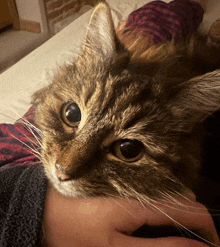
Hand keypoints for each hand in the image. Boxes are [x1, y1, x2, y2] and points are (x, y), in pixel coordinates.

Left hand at [42, 185, 218, 246]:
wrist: (44, 210)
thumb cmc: (76, 231)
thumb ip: (159, 246)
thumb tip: (194, 246)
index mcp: (143, 202)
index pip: (191, 209)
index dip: (207, 229)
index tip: (210, 246)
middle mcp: (141, 188)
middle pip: (182, 203)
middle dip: (191, 225)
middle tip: (186, 245)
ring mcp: (131, 186)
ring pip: (167, 200)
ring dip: (174, 219)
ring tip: (168, 238)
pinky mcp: (122, 188)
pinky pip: (150, 198)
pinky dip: (159, 213)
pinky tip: (148, 225)